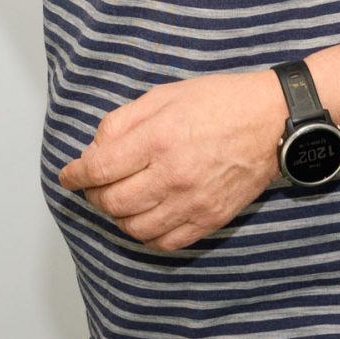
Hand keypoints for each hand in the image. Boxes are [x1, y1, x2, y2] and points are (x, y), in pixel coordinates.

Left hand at [56, 69, 285, 251]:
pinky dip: (147, 236)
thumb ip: (122, 122)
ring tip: (119, 202)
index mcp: (157, 139)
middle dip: (95, 196)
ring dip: (118, 218)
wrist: (271, 122)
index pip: (99, 169)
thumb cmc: (217, 103)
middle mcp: (172, 175)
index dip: (75, 175)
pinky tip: (145, 219)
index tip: (68, 177)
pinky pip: (166, 243)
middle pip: (113, 203)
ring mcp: (193, 202)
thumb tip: (95, 150)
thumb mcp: (163, 95)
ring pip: (135, 228)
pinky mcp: (211, 219)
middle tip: (95, 187)